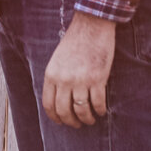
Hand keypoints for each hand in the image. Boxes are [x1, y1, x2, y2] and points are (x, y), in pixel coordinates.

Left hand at [42, 12, 116, 128]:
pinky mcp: (97, 79)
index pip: (49, 105)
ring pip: (82, 110)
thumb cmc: (75, 41)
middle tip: (77, 124)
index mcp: (51, 75)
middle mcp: (64, 80)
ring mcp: (81, 80)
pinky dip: (100, 110)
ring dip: (87, 119)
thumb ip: (56, 78)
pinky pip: (98, 103)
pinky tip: (101, 111)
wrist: (92, 26)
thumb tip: (59, 99)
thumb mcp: (57, 60)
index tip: (62, 122)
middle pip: (64, 111)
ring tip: (90, 120)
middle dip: (71, 122)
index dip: (55, 117)